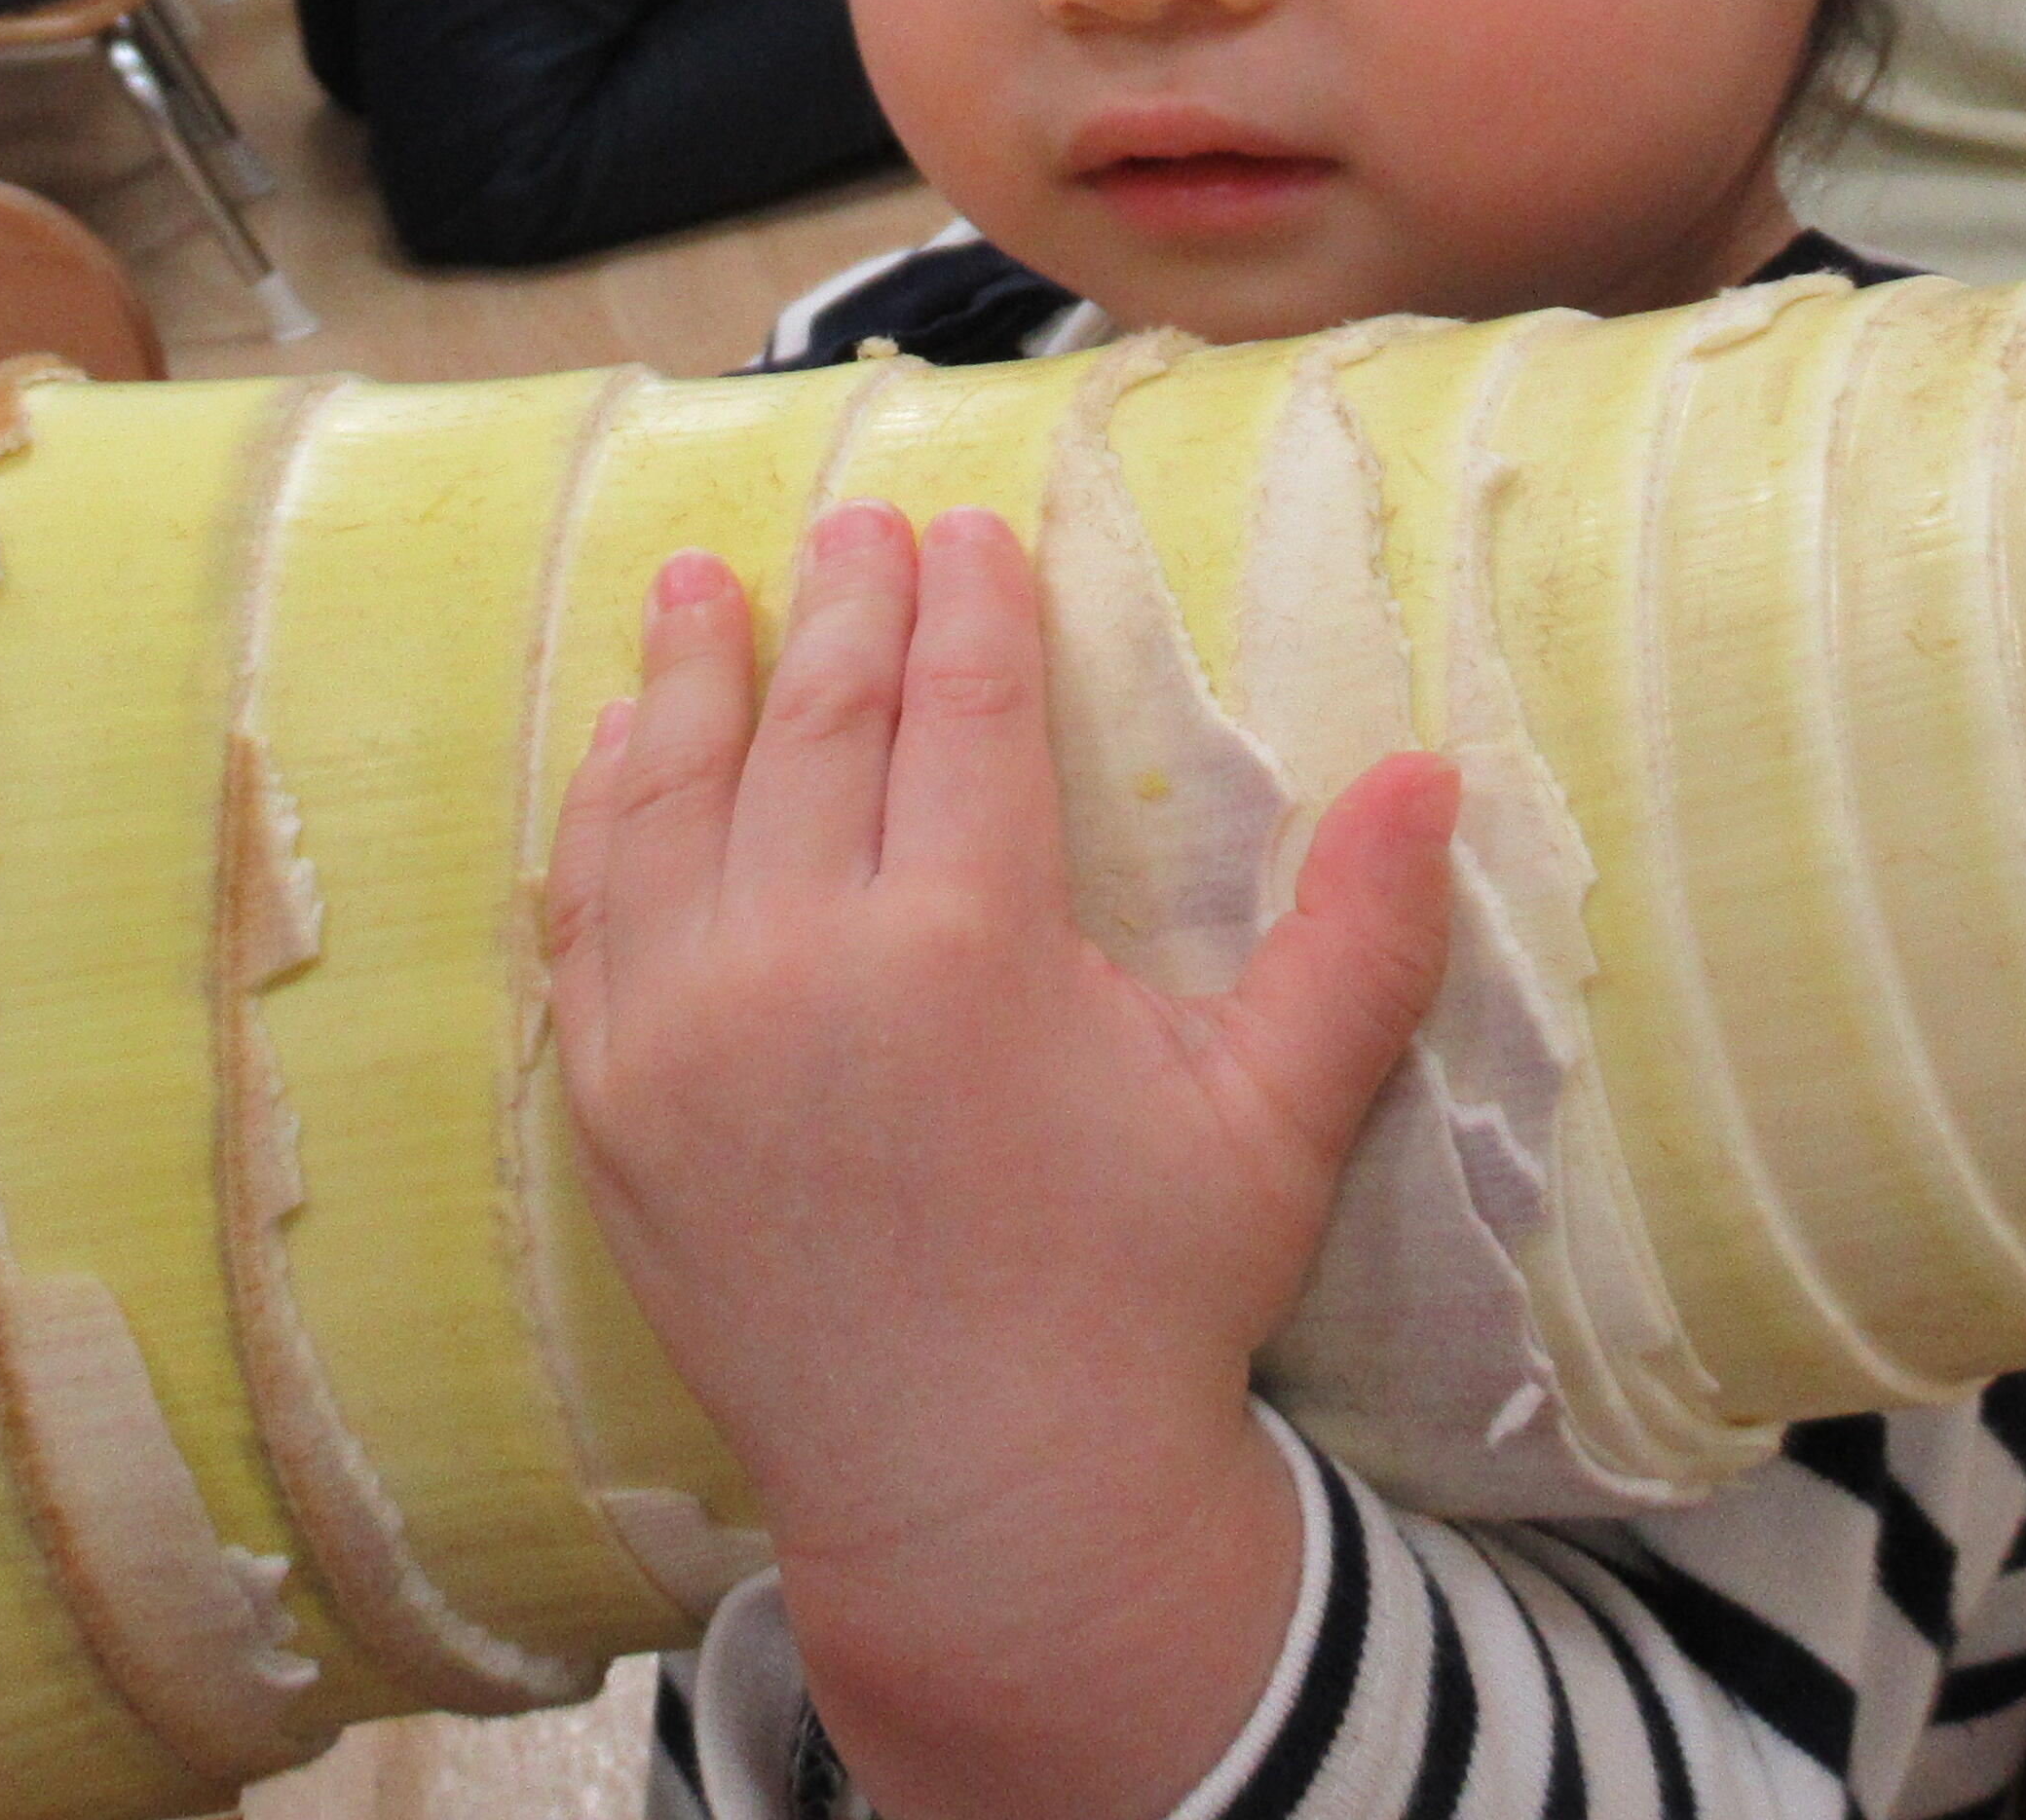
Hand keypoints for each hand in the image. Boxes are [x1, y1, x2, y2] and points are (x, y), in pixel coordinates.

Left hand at [543, 503, 1460, 1819]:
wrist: (984, 1504)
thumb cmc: (1143, 1303)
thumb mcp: (1271, 1117)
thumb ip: (1354, 938)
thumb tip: (1436, 767)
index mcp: (964, 944)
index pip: (960, 708)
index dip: (971, 603)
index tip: (973, 527)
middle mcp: (801, 964)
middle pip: (816, 725)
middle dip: (844, 608)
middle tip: (857, 520)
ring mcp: (682, 1034)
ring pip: (676, 797)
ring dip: (693, 676)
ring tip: (705, 583)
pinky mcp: (613, 1105)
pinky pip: (588, 916)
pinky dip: (603, 815)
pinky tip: (623, 750)